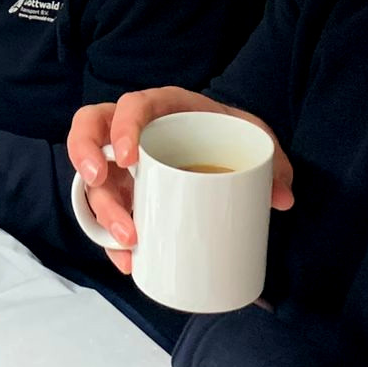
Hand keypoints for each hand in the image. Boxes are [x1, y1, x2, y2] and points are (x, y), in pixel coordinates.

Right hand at [66, 88, 292, 273]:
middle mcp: (132, 130)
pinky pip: (106, 212)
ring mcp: (122, 162)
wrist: (227, 143)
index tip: (129, 157)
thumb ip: (272, 163)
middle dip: (84, 155)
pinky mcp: (122, 191)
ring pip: (94, 179)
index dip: (122, 127)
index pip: (131, 105)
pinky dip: (113, 240)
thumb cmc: (232, 133)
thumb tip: (282, 199)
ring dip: (104, 211)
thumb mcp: (254, 137)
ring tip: (129, 240)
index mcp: (162, 106)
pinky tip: (128, 261)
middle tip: (99, 182)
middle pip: (88, 130)